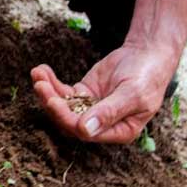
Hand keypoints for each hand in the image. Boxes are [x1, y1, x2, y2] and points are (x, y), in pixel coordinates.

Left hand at [31, 41, 180, 143]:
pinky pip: (62, 92)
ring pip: (62, 106)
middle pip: (68, 121)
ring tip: (37, 74)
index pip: (85, 133)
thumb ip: (109, 112)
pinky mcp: (83, 94)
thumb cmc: (147, 76)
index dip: (66, 118)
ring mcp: (90, 109)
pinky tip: (41, 70)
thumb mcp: (132, 94)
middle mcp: (101, 125)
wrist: (148, 54)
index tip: (53, 101)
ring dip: (47, 91)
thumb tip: (85, 131)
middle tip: (40, 85)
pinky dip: (50, 82)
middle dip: (52, 103)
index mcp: (118, 132)